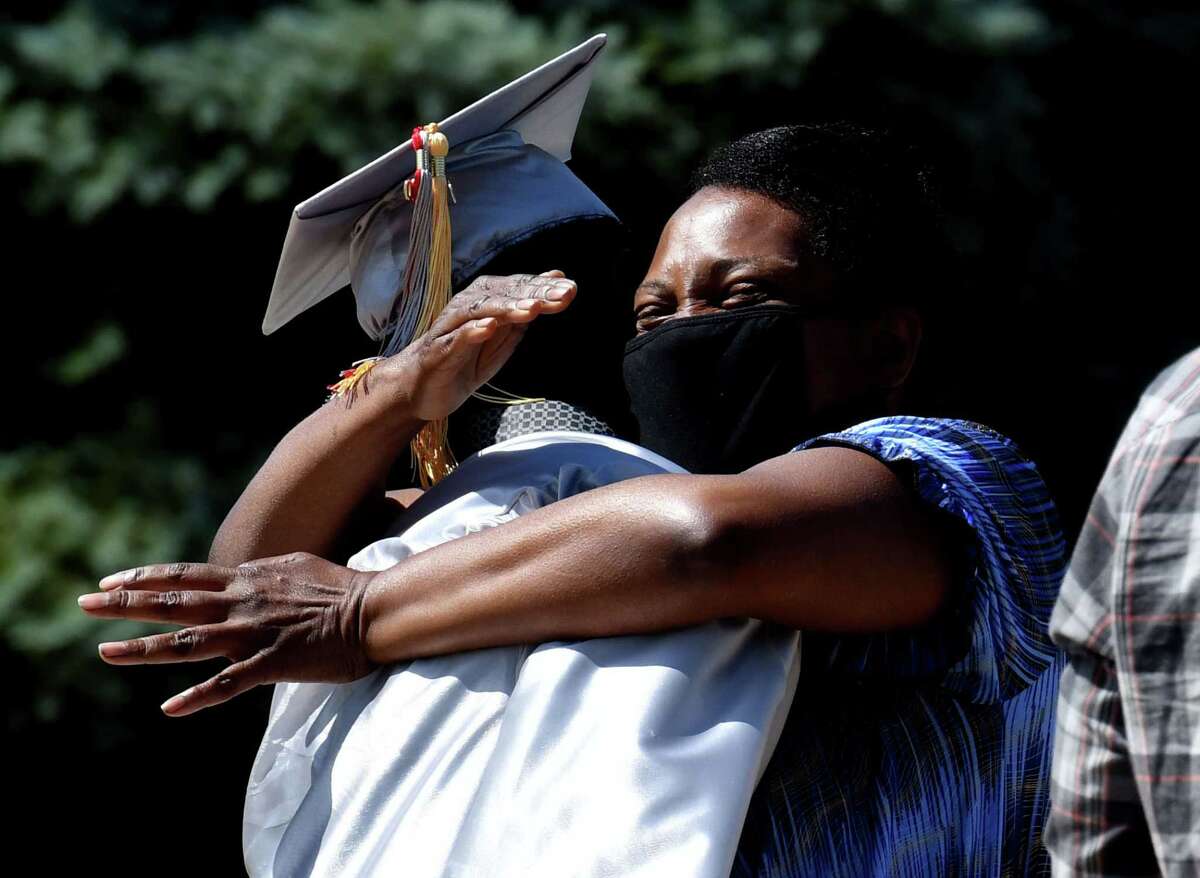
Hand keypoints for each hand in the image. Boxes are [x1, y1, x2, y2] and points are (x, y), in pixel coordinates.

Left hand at [77, 552, 378, 716]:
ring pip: (189, 642)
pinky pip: (228, 683)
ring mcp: (254, 634)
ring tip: (104, 652)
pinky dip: (199, 697)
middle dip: (126, 604)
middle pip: (175, 603)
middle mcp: (242, 603)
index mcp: (248, 579)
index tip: (109, 581)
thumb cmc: (340, 588)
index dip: (145, 578)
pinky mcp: (272, 663)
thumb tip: (241, 572)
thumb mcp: (295, 566)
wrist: (373, 611)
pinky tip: (170, 709)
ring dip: (144, 649)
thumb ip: (262, 572)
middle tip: (84, 605)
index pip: (185, 576)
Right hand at [376, 270, 576, 421]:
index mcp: (486, 301)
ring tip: (532, 310)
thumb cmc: (464, 362)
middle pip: (503, 294)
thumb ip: (525, 314)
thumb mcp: (503, 340)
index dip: (544, 288)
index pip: (518, 288)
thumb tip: (556, 286)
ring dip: (507, 308)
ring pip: (481, 311)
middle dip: (534, 294)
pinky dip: (473, 331)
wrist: (421, 390)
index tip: (570, 290)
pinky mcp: (438, 350)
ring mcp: (452, 327)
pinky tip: (491, 328)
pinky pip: (456, 338)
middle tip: (562, 295)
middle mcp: (468, 307)